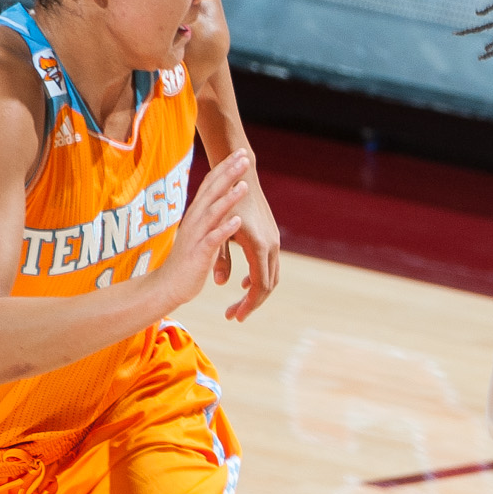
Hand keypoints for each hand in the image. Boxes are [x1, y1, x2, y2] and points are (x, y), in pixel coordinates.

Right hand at [157, 150, 254, 307]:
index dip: (224, 167)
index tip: (239, 153)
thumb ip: (210, 218)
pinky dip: (225, 230)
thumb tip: (222, 203)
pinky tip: (238, 221)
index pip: (210, 185)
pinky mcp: (198, 254)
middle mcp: (194, 221)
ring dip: (229, 198)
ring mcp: (195, 236)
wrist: (167, 286)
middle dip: (229, 173)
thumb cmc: (187, 260)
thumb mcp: (201, 233)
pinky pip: (213, 240)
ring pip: (213, 213)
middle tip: (244, 157)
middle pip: (212, 192)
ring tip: (245, 185)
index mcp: (196, 214)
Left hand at [212, 172, 283, 321]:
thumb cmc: (225, 201)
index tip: (236, 317)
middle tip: (235, 315)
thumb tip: (221, 283)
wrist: (241, 175)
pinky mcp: (272, 237)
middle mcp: (271, 246)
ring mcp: (274, 241)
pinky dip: (259, 278)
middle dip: (252, 303)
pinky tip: (244, 281)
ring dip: (256, 291)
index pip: (259, 286)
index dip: (248, 305)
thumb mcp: (218, 231)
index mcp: (259, 247)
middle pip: (268, 285)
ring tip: (239, 303)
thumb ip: (220, 259)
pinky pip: (270, 265)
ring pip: (271, 276)